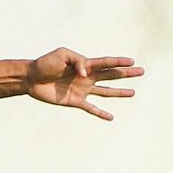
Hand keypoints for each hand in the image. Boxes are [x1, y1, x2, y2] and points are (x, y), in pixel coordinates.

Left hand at [22, 50, 141, 119]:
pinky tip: (111, 117)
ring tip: (133, 93)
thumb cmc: (45, 63)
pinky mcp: (75, 101)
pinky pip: (91, 108)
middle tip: (141, 71)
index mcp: (85, 64)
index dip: (119, 62)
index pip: (106, 62)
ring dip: (119, 92)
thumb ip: (77, 61)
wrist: (31, 78)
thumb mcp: (62, 55)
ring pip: (105, 92)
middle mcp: (87, 77)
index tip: (132, 61)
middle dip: (126, 74)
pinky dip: (101, 113)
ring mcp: (82, 90)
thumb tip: (85, 73)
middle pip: (111, 75)